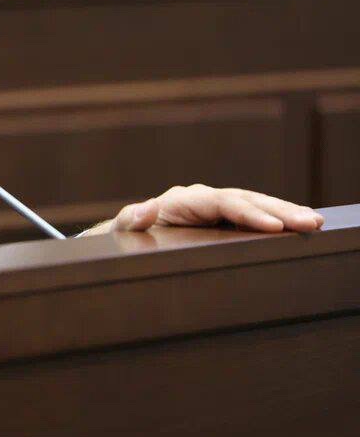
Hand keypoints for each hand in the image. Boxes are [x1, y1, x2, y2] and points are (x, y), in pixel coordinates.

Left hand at [84, 184, 323, 235]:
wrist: (128, 238)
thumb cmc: (126, 236)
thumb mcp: (123, 230)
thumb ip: (132, 219)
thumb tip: (145, 208)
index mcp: (184, 200)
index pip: (223, 202)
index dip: (249, 213)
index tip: (273, 226)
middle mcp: (203, 198)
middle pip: (246, 200)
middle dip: (279, 211)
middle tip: (310, 222)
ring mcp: (215, 207)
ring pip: (255, 205)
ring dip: (285, 212)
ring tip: (314, 222)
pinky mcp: (222, 219)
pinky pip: (253, 216)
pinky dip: (277, 218)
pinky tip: (301, 225)